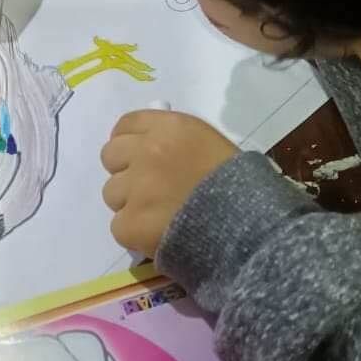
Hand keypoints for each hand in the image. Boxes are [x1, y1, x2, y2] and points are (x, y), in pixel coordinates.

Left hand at [101, 110, 238, 256]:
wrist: (249, 227)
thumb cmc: (240, 184)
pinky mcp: (130, 223)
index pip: (126, 125)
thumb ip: (176, 142)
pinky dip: (135, 233)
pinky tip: (158, 236)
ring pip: (112, 193)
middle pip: (110, 156)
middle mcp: (147, 151)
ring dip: (130, 203)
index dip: (128, 142)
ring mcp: (136, 188)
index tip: (136, 157)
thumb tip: (151, 147)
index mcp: (169, 127)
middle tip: (147, 189)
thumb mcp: (210, 144)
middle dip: (125, 171)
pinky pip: (119, 226)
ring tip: (159, 216)